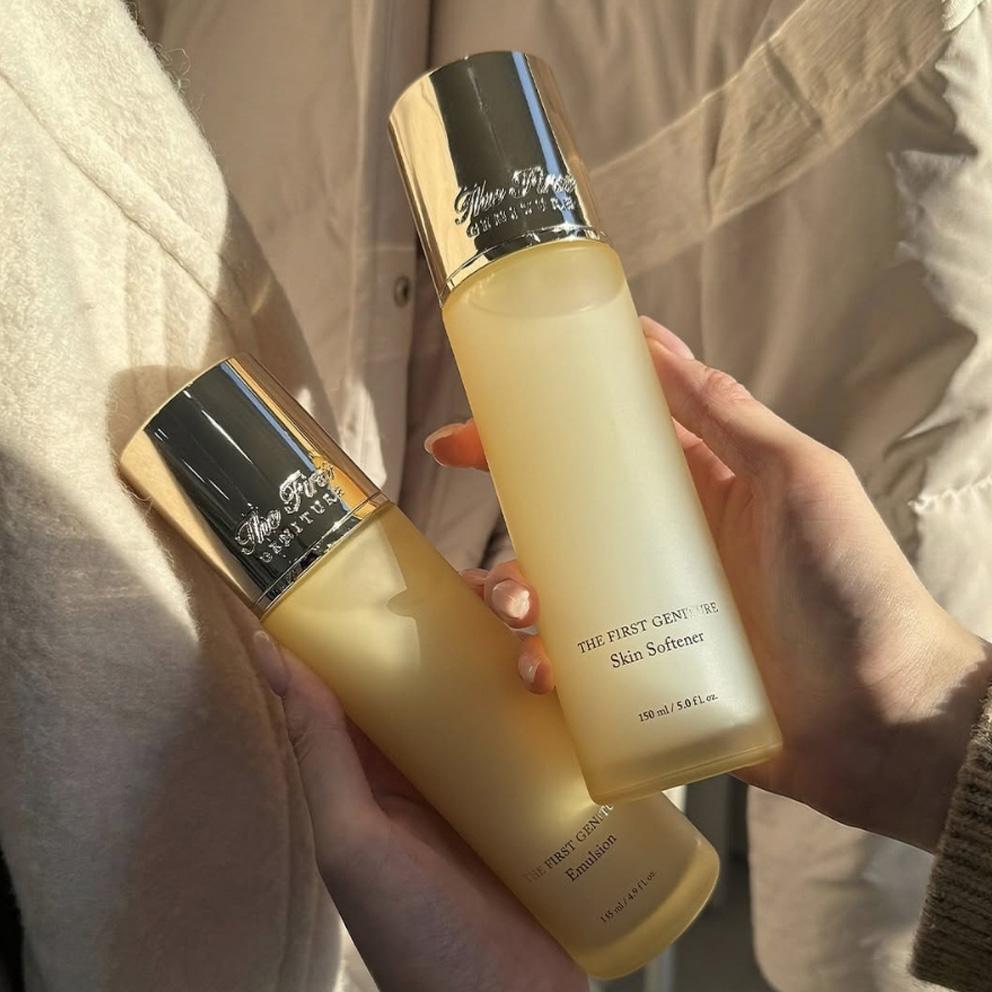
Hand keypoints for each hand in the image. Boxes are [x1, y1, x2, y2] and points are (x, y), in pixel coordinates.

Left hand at [249, 632, 585, 991]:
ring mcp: (495, 762)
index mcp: (379, 754)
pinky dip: (570, 683)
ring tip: (543, 658)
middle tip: (507, 601)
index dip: (393, 602)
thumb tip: (271, 655)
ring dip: (531, 638)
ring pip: (510, 669)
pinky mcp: (547, 780)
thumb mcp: (356, 842)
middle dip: (481, 607)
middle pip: (455, 649)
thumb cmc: (420, 940)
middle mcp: (435, 748)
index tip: (418, 562)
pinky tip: (583, 673)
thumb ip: (319, 751)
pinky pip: (557, 715)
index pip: (379, 655)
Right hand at [427, 317, 991, 851]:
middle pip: (562, 523)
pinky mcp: (643, 680)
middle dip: (508, 512)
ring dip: (512, 590)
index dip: (537, 433)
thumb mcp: (799, 477)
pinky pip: (573, 669)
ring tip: (517, 603)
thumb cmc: (854, 587)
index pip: (600, 449)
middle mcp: (662, 551)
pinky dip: (542, 666)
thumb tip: (655, 341)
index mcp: (695, 492)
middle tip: (476, 510)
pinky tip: (540, 670)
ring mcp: (649, 618)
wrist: (884, 719)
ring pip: (554, 595)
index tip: (474, 428)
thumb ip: (730, 414)